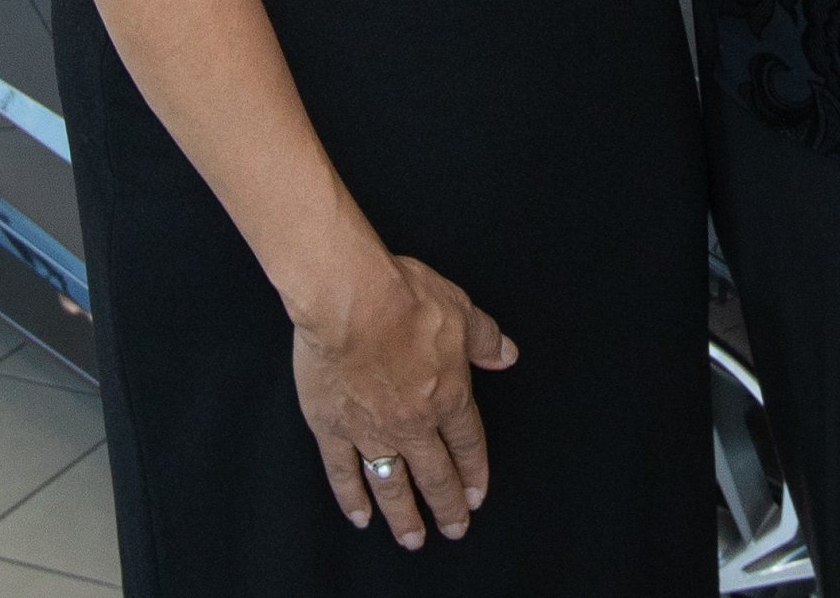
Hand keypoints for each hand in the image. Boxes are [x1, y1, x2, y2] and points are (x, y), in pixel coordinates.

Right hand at [292, 254, 517, 547]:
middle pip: (435, 476)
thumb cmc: (405, 300)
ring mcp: (371, 430)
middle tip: (455, 529)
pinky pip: (343, 473)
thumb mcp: (460, 311)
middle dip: (447, 506)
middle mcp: (413, 423)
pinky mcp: (332, 428)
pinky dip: (352, 497)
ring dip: (404, 516)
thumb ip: (485, 339)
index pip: (467, 445)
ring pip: (393, 485)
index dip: (474, 473)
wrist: (350, 300)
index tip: (477, 497)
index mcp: (448, 397)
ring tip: (413, 539)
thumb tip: (506, 355)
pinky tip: (361, 515)